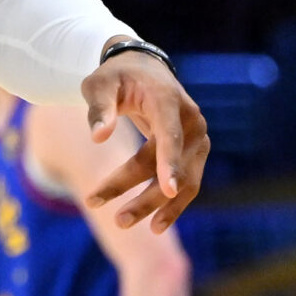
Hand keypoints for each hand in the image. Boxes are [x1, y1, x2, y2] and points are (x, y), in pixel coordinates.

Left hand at [81, 49, 208, 231]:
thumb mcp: (99, 85)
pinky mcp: (195, 153)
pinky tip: (155, 225)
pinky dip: (172, 205)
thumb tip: (98, 137)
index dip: (170, 161)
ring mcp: (198, 139)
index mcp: (167, 99)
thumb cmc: (116, 77)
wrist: (143, 70)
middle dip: (145, 195)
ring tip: (124, 223)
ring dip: (157, 205)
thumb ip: (99, 108)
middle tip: (116, 220)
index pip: (170, 134)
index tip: (169, 188)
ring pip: (183, 181)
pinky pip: (188, 184)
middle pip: (169, 163)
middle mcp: (190, 120)